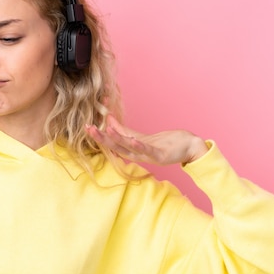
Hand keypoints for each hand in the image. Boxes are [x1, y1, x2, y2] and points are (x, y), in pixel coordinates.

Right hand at [85, 114, 207, 165]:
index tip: (86, 125)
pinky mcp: (159, 155)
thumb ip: (123, 129)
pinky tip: (131, 139)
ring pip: (128, 148)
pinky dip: (138, 145)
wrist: (187, 147)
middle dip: (101, 138)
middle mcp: (136, 154)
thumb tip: (108, 118)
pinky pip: (147, 150)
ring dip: (117, 139)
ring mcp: (147, 156)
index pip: (111, 141)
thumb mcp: (140, 135)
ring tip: (105, 130)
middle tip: (88, 128)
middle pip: (115, 146)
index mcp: (130, 149)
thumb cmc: (165, 141)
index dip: (99, 134)